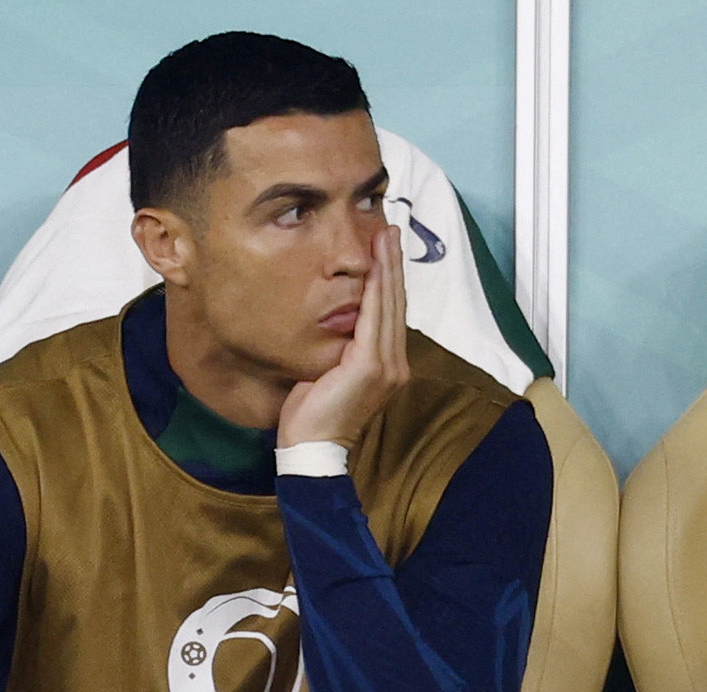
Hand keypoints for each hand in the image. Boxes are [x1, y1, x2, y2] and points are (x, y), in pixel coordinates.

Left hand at [277, 224, 408, 447]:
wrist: (311, 447)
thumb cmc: (314, 413)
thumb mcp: (329, 371)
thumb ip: (340, 345)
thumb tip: (335, 318)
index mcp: (387, 366)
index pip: (389, 314)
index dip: (390, 279)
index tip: (385, 248)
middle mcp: (395, 365)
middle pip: (395, 304)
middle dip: (393, 265)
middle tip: (390, 229)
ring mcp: (386, 366)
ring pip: (388, 307)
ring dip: (387, 269)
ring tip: (385, 238)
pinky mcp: (371, 366)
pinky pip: (374, 320)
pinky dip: (376, 290)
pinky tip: (374, 268)